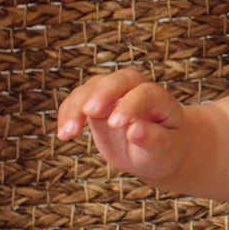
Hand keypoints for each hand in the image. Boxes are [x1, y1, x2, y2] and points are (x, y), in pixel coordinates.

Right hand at [56, 68, 189, 181]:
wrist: (154, 150)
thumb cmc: (164, 150)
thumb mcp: (165, 149)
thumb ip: (154, 140)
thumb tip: (135, 131)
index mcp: (161, 100)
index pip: (145, 93)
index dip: (129, 105)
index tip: (116, 125)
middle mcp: (137, 90)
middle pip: (119, 79)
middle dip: (102, 93)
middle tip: (88, 112)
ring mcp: (115, 94)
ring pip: (93, 87)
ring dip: (76, 107)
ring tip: (68, 133)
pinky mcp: (96, 103)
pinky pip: (78, 101)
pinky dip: (67, 113)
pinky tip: (63, 134)